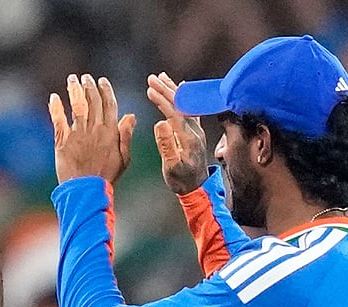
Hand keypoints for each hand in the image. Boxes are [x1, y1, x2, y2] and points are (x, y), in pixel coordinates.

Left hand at [49, 74, 135, 184]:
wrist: (86, 190)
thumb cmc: (106, 176)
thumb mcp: (123, 158)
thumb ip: (126, 135)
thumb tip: (131, 116)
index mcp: (110, 131)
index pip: (109, 104)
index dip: (105, 90)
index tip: (102, 81)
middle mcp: (94, 129)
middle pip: (93, 101)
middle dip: (89, 86)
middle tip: (85, 77)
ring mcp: (78, 134)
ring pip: (77, 105)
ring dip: (74, 90)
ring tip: (72, 80)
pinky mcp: (63, 140)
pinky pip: (58, 119)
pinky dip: (56, 107)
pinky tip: (54, 97)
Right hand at [146, 72, 208, 194]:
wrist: (197, 187)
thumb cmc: (182, 180)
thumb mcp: (171, 167)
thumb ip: (166, 145)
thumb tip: (160, 123)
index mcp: (188, 137)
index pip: (174, 113)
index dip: (162, 100)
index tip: (150, 89)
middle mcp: (194, 130)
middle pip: (180, 104)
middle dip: (166, 90)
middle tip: (152, 78)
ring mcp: (196, 129)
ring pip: (185, 104)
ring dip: (173, 89)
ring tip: (162, 77)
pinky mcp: (195, 130)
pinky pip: (189, 108)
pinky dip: (184, 96)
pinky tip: (180, 88)